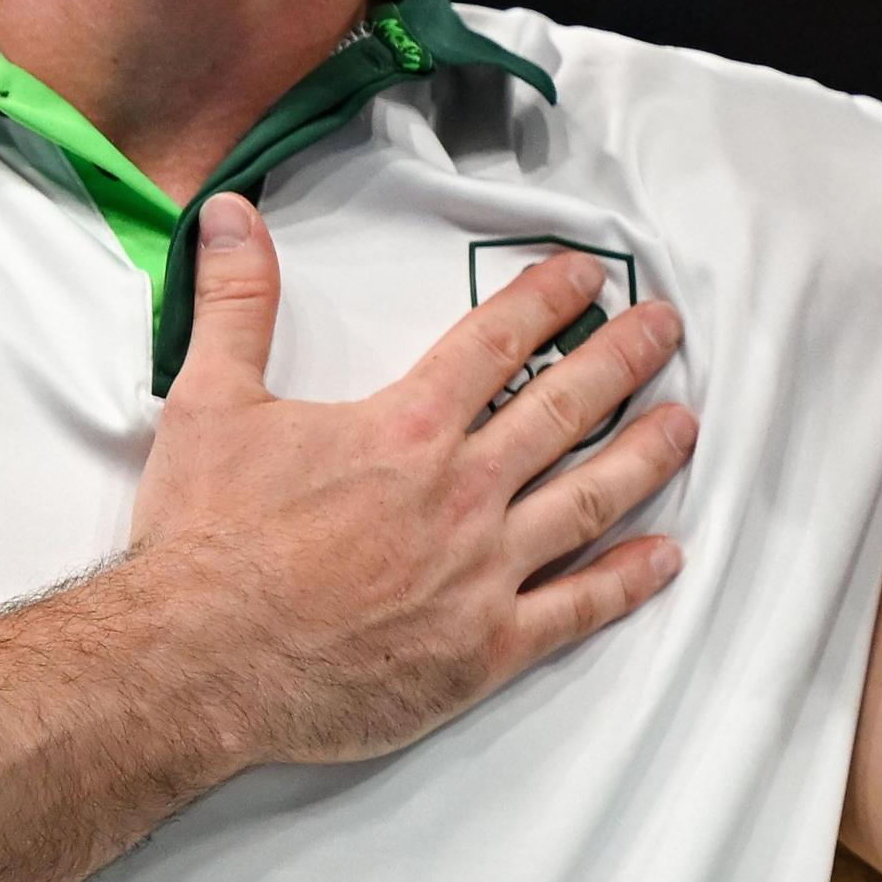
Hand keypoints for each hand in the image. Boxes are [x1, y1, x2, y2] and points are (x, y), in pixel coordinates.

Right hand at [137, 195, 695, 765]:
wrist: (195, 666)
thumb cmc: (203, 541)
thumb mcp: (209, 402)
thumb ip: (237, 303)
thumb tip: (231, 214)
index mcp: (406, 428)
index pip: (497, 342)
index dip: (548, 299)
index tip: (588, 275)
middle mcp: (460, 492)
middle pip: (564, 408)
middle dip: (624, 359)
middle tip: (668, 329)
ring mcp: (480, 573)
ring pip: (589, 500)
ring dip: (645, 456)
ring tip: (686, 425)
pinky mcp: (483, 650)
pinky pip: (575, 609)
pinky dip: (626, 581)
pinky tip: (665, 557)